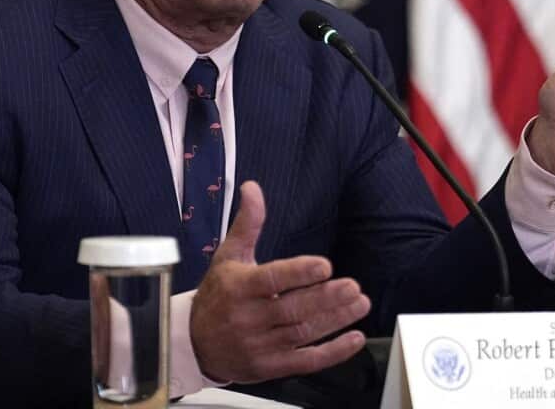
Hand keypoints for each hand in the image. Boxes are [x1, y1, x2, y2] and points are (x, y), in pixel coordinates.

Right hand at [190, 182, 371, 383]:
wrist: (194, 344)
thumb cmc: (218, 295)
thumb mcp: (228, 256)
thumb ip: (248, 224)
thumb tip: (253, 188)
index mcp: (238, 288)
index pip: (271, 280)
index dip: (299, 273)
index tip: (325, 266)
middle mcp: (248, 318)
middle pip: (292, 309)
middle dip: (326, 298)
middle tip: (353, 287)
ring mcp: (259, 346)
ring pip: (302, 333)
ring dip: (335, 320)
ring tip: (360, 304)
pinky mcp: (269, 367)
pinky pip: (304, 362)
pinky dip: (332, 353)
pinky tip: (354, 339)